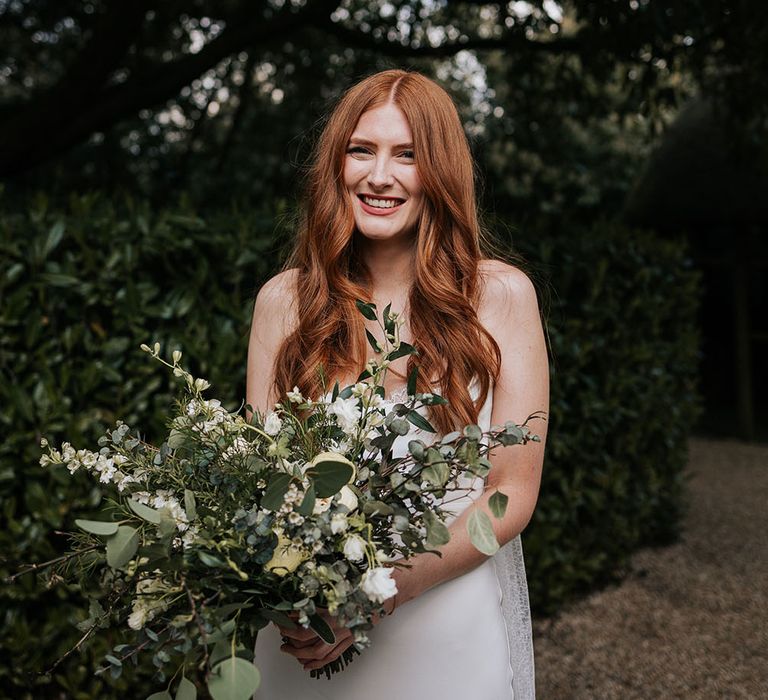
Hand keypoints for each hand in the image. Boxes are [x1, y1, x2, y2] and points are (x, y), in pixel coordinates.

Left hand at [276, 598, 396, 670]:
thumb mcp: (334, 591)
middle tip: (282, 639)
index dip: (289, 628)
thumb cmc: (360, 588)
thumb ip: (315, 601)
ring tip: (290, 652)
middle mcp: (336, 628)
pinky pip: (332, 656)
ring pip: (319, 653)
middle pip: (308, 643)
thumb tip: (296, 607)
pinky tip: (308, 665)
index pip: (304, 628)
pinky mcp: (350, 640)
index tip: (280, 622)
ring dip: (301, 656)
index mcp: (331, 614)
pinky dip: (318, 663)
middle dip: (292, 643)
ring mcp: (344, 636)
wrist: (380, 595)